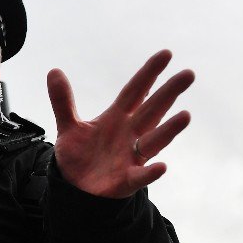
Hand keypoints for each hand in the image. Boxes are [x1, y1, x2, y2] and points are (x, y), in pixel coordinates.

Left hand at [49, 50, 193, 198]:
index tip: (166, 54)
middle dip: (169, 93)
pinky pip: (141, 176)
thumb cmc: (79, 155)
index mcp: (117, 117)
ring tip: (185, 116)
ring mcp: (131, 156)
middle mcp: (130, 134)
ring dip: (169, 129)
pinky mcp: (126, 180)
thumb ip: (63, 101)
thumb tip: (54, 71)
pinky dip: (151, 172)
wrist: (75, 188)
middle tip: (188, 74)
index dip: (149, 73)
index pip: (135, 91)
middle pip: (152, 110)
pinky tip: (161, 167)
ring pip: (154, 140)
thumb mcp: (68, 127)